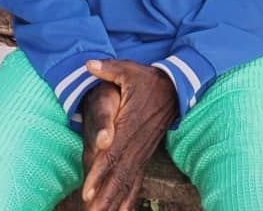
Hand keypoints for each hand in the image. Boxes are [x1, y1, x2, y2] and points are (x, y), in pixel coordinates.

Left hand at [82, 59, 177, 210]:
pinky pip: (137, 178)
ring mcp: (143, 150)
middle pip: (118, 173)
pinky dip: (129, 196)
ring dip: (114, 199)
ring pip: (127, 180)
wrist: (175, 88)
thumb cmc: (148, 79)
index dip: (99, 172)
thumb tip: (88, 64)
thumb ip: (108, 68)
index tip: (88, 189)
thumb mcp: (129, 69)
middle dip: (104, 195)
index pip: (112, 153)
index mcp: (130, 124)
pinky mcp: (145, 153)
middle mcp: (137, 141)